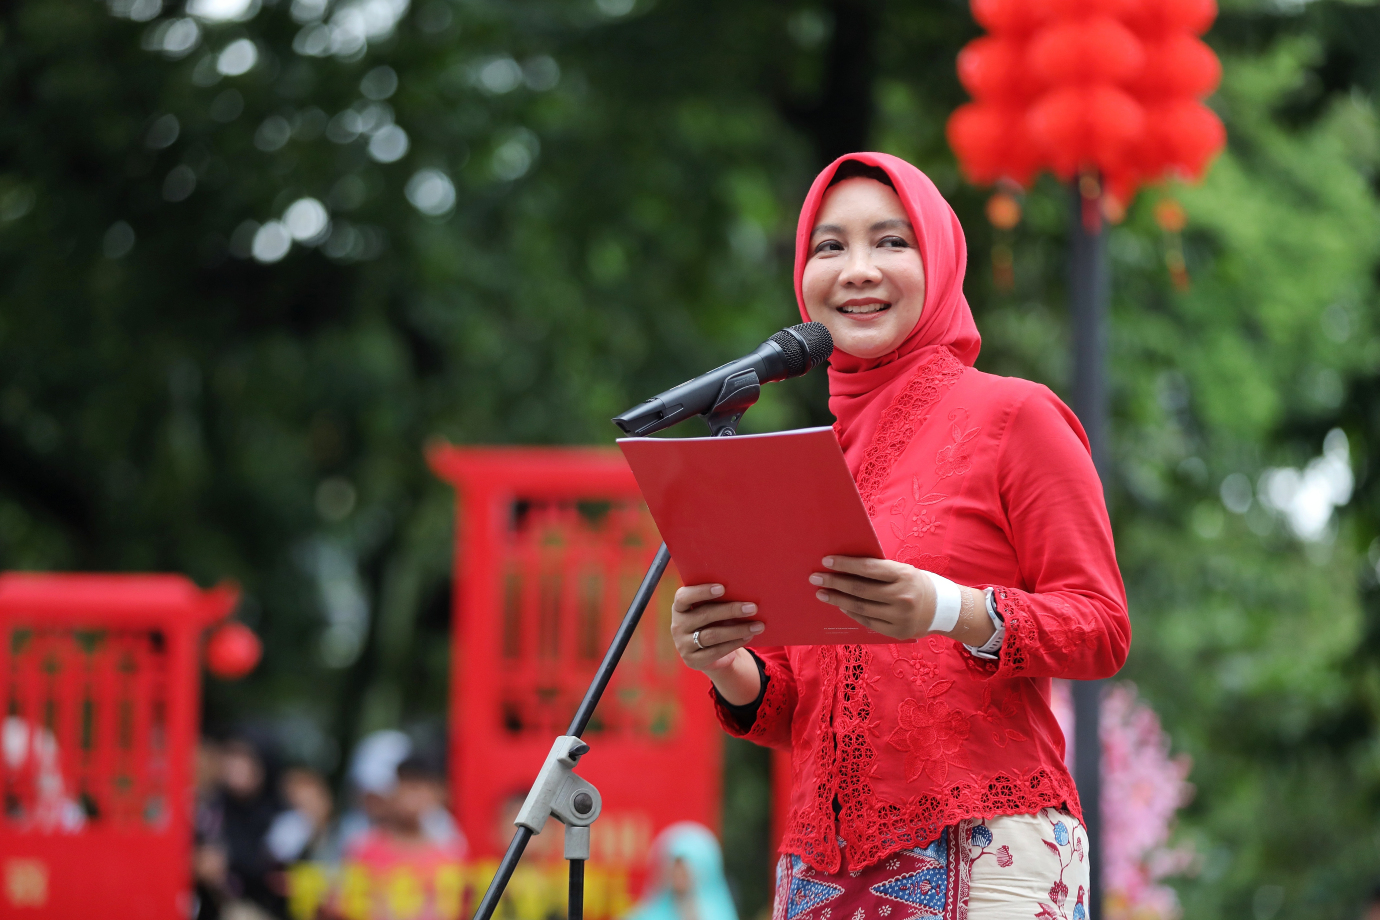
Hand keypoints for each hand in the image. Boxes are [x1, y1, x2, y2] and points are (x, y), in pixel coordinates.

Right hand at [670, 583, 764, 672]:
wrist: (709, 652)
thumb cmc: (713, 621)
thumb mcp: (712, 610)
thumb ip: (719, 601)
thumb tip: (744, 593)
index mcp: (679, 607)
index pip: (683, 596)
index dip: (701, 591)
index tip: (722, 588)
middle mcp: (677, 625)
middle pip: (704, 615)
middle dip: (730, 610)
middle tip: (753, 607)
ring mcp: (683, 645)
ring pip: (712, 635)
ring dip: (738, 629)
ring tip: (758, 625)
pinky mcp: (693, 660)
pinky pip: (716, 651)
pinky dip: (734, 643)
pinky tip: (748, 636)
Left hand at [810, 556, 992, 644]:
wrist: (943, 608)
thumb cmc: (916, 583)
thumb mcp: (903, 571)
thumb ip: (879, 571)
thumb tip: (845, 567)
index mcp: (903, 575)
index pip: (868, 568)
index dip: (845, 564)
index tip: (826, 561)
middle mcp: (902, 596)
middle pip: (860, 589)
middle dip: (834, 583)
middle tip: (815, 578)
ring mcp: (899, 616)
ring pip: (860, 608)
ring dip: (837, 600)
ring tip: (822, 594)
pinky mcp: (897, 632)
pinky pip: (867, 622)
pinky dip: (851, 613)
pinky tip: (840, 606)